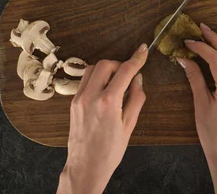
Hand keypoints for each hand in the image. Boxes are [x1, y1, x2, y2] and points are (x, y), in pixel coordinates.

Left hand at [57, 44, 147, 193]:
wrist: (86, 167)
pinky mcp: (73, 103)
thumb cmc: (110, 151)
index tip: (143, 50)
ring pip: (92, 69)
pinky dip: (96, 79)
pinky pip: (85, 81)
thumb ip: (136, 98)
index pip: (125, 71)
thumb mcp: (130, 125)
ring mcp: (79, 99)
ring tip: (115, 83)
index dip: (136, 58)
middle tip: (128, 75)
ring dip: (106, 70)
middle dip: (119, 64)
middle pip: (105, 64)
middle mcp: (90, 97)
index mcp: (108, 103)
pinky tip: (104, 90)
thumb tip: (138, 79)